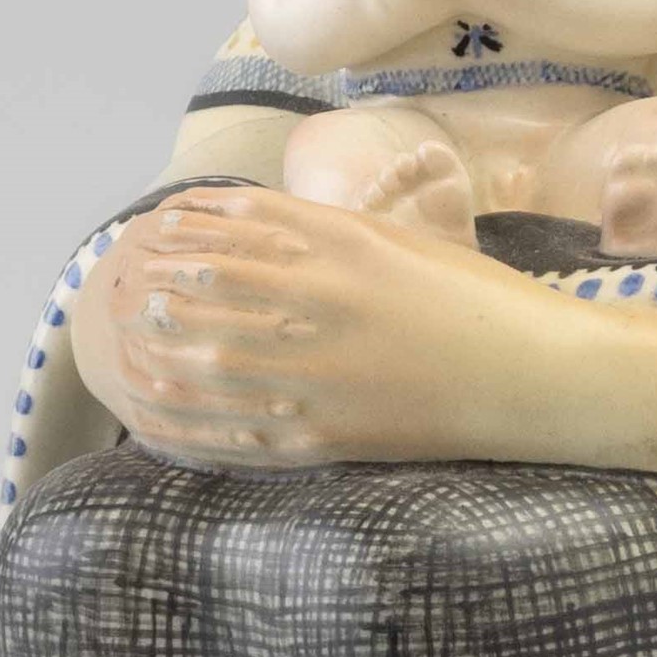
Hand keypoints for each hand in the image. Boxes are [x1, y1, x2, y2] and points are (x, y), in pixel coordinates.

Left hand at [94, 187, 656, 485]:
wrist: (541, 377)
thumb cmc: (480, 305)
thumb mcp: (403, 244)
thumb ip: (328, 232)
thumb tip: (250, 223)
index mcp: (342, 246)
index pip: (230, 226)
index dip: (176, 229)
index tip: (145, 232)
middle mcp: (321, 303)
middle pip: (202, 286)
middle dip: (149, 284)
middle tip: (115, 286)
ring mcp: (321, 372)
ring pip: (203, 357)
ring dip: (151, 349)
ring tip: (119, 343)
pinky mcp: (328, 434)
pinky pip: (233, 429)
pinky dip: (182, 420)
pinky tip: (150, 410)